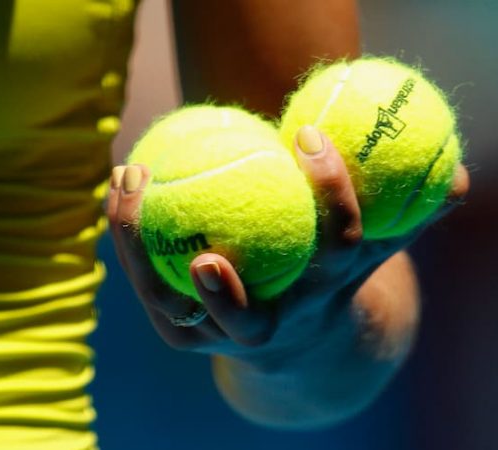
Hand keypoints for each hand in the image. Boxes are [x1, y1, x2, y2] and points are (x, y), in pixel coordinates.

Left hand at [107, 126, 468, 425]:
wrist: (291, 339)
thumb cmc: (327, 278)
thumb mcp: (372, 249)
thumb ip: (407, 215)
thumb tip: (456, 177)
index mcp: (320, 293)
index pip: (335, 245)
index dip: (330, 191)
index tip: (307, 134)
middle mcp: (268, 326)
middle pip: (244, 320)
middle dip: (226, 293)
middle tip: (206, 250)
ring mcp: (214, 334)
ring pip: (174, 303)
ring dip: (143, 248)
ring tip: (130, 179)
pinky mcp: (176, 330)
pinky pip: (146, 283)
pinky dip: (128, 238)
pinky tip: (120, 185)